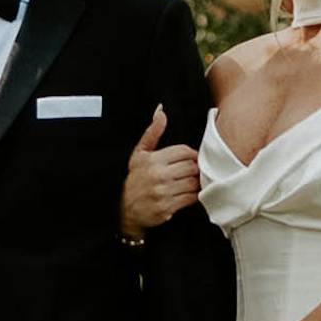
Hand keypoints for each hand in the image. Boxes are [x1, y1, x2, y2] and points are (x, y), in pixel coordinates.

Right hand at [120, 108, 203, 238]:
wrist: (124, 208)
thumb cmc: (134, 179)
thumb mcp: (139, 154)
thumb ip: (152, 133)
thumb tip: (161, 111)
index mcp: (153, 160)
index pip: (184, 151)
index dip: (192, 154)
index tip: (191, 158)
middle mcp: (159, 175)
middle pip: (192, 167)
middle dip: (196, 168)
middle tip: (194, 170)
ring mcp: (163, 193)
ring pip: (193, 183)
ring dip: (196, 182)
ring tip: (192, 181)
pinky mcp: (167, 208)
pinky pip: (190, 199)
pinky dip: (194, 195)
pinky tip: (188, 193)